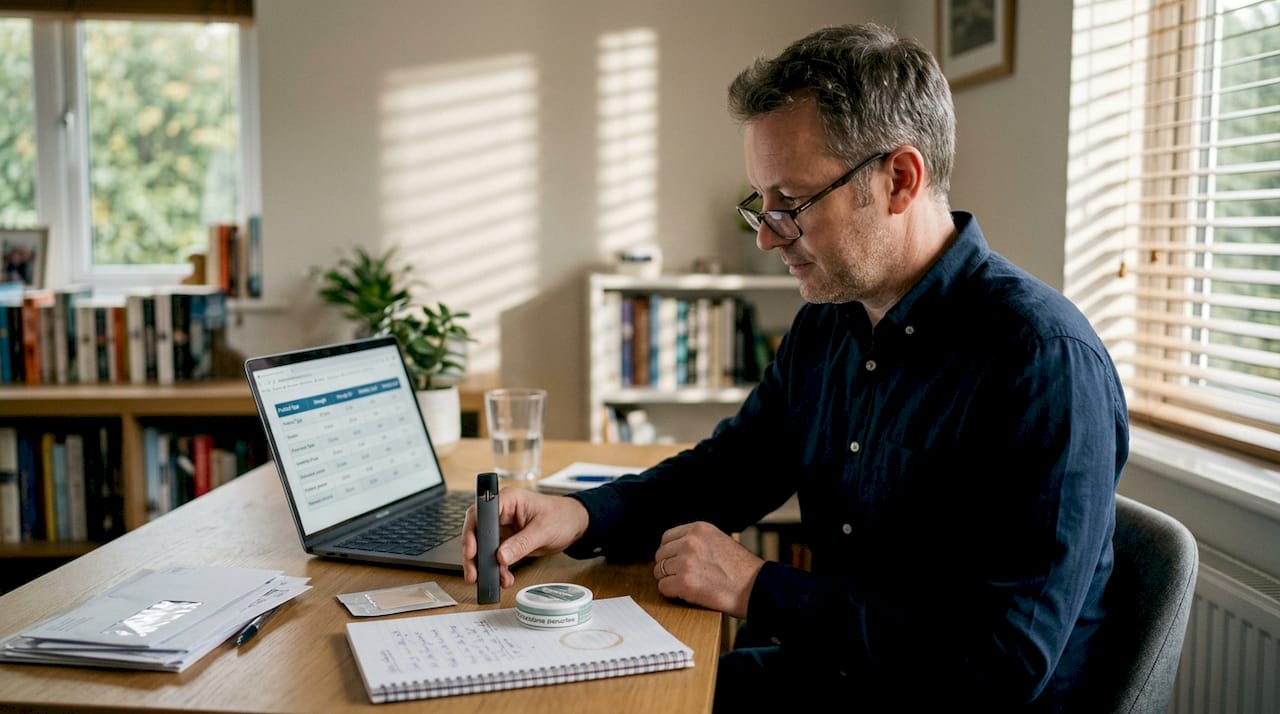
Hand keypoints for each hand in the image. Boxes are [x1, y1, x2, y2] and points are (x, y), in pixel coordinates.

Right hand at [462, 487, 589, 588]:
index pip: (480, 513)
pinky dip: (497, 568)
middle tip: (473, 574)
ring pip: (482, 546)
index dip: (472, 532)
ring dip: (484, 565)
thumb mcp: (543, 530)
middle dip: (473, 554)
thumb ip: (521, 544)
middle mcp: (501, 512)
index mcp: (508, 500)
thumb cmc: (562, 517)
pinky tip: (504, 578)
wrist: (574, 524)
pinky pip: (494, 555)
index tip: (471, 551)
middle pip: (476, 531)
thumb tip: (501, 557)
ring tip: (490, 581)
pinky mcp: (506, 540)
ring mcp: (502, 526)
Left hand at [652, 522, 763, 618]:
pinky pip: (663, 588)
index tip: (675, 562)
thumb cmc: (741, 569)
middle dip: (667, 567)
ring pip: (659, 572)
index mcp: (699, 528)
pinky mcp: (684, 583)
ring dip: (669, 580)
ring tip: (685, 586)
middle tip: (680, 577)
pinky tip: (685, 594)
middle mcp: (690, 542)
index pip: (667, 538)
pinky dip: (671, 593)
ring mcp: (686, 562)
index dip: (670, 552)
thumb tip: (674, 550)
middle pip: (661, 555)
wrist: (756, 587)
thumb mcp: (719, 540)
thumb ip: (697, 541)